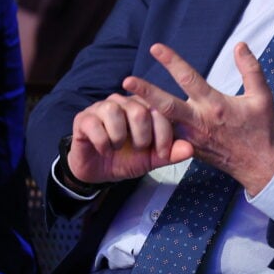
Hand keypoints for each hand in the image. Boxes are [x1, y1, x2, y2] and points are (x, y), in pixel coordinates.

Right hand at [67, 91, 193, 184]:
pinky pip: (95, 124)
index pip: (161, 112)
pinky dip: (102, 141)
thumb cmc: (127, 159)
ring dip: (119, 137)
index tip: (162, 154)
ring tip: (117, 147)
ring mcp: (103, 107)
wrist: (98, 171)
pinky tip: (104, 149)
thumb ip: (170, 153)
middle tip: (138, 149)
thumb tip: (190, 150)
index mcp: (145, 107)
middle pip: (140, 111)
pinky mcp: (84, 118)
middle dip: (142, 137)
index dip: (164, 135)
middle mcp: (124, 102)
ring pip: (115, 112)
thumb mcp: (151, 159)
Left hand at [124, 42, 273, 195]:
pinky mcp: (189, 149)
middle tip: (126, 81)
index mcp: (216, 106)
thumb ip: (250, 69)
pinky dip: (153, 128)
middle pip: (167, 105)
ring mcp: (192, 138)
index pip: (189, 79)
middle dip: (146, 92)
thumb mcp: (262, 96)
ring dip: (144, 112)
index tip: (156, 49)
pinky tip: (141, 120)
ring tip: (125, 100)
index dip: (172, 62)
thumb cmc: (261, 128)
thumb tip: (240, 45)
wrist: (260, 165)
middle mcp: (200, 122)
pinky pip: (167, 137)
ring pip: (163, 123)